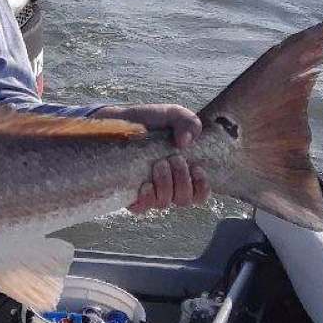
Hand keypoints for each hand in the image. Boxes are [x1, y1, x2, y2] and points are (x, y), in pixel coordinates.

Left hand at [91, 104, 210, 211]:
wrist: (120, 121)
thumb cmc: (151, 121)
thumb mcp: (173, 114)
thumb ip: (188, 122)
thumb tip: (185, 142)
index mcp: (184, 173)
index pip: (200, 194)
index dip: (202, 187)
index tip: (196, 168)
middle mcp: (168, 186)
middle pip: (183, 200)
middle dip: (182, 180)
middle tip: (174, 159)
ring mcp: (149, 191)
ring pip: (164, 203)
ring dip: (165, 185)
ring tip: (159, 165)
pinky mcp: (130, 193)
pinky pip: (141, 208)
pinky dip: (146, 199)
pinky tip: (145, 184)